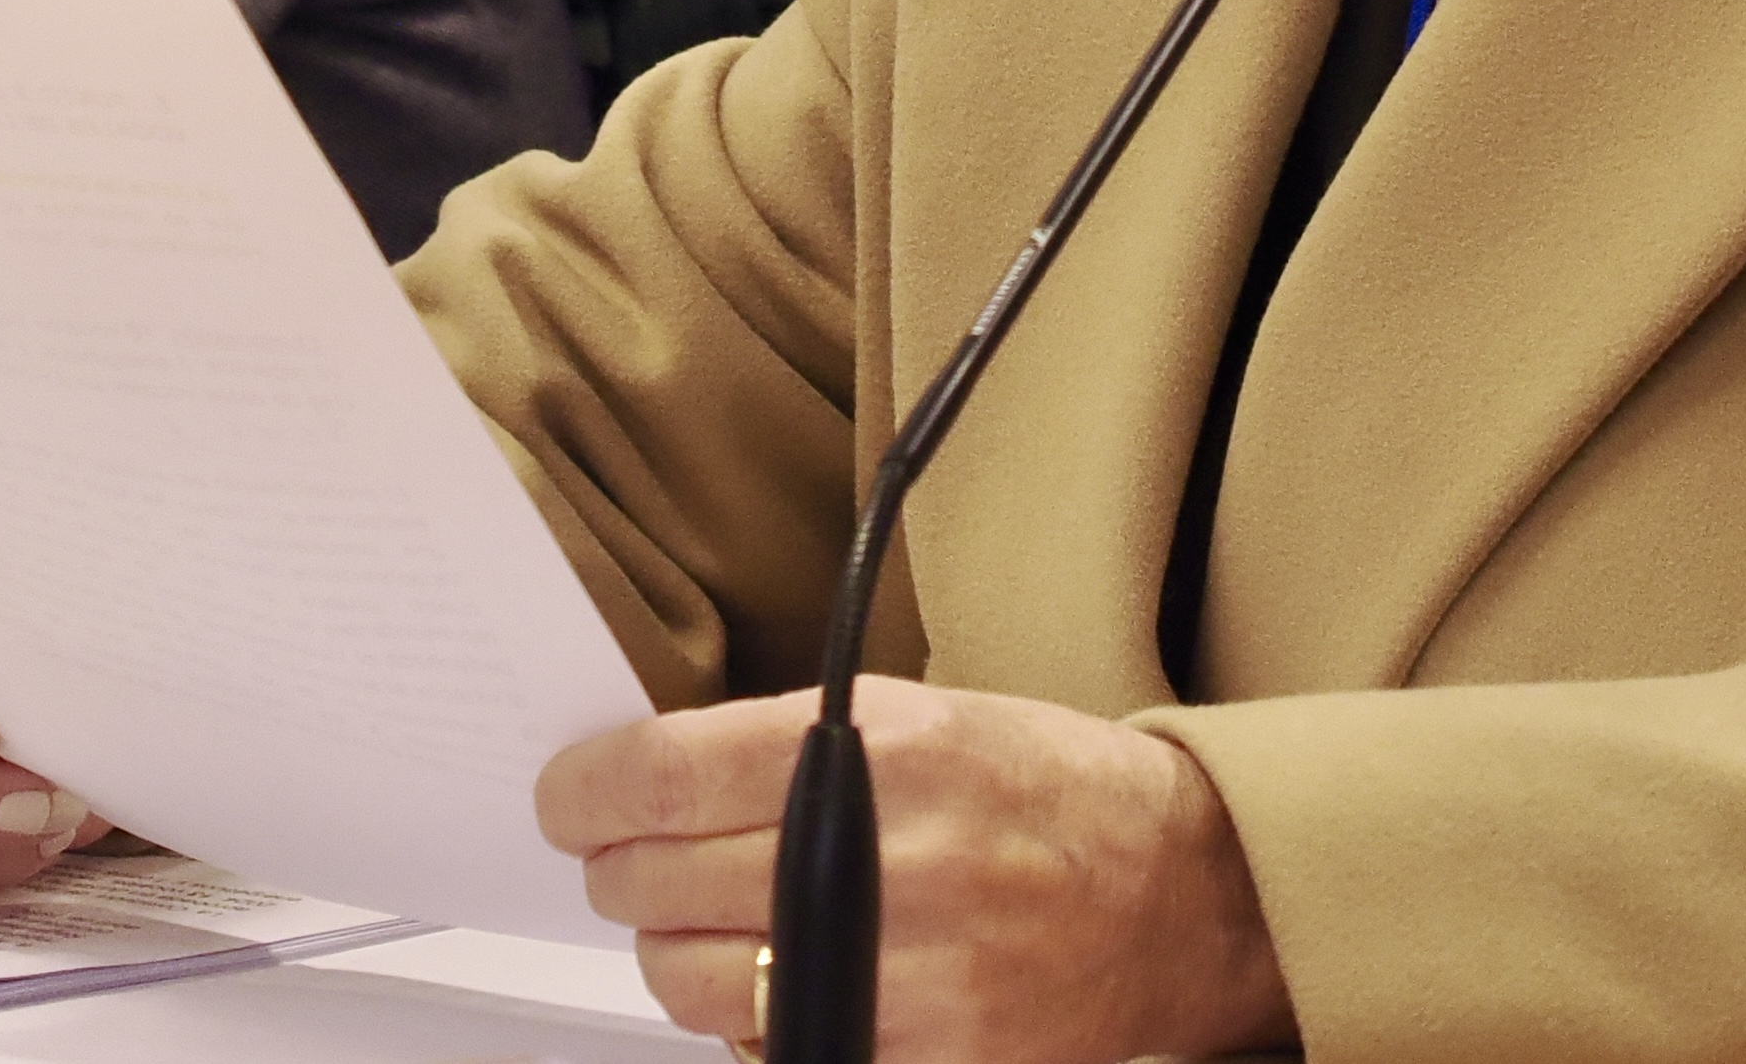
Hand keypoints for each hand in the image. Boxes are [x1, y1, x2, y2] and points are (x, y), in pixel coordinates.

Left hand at [536, 677, 1289, 1063]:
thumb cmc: (1047, 794)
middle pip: (654, 884)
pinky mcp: (916, 1060)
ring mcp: (899, 977)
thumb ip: (787, 742)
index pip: (660, 778)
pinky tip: (788, 977)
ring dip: (676, 951)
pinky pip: (764, 1051)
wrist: (1175, 894)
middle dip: (624, 869)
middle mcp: (880, 864)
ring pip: (688, 981)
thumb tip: (644, 779)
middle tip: (636, 856)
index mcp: (880, 753)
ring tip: (716, 920)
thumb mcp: (924, 715)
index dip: (585, 791)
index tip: (570, 798)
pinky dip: (753, 1020)